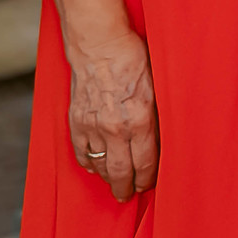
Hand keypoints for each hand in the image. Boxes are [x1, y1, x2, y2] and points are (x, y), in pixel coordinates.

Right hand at [67, 27, 158, 200]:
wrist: (99, 43)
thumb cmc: (132, 58)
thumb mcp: (156, 86)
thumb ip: (156, 117)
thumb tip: (160, 141)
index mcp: (140, 120)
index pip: (145, 164)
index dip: (147, 179)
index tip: (148, 184)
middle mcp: (115, 128)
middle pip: (121, 173)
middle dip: (126, 189)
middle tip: (128, 195)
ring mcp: (93, 127)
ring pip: (100, 166)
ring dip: (108, 179)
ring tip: (114, 183)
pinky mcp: (76, 122)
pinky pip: (82, 154)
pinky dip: (89, 163)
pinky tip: (96, 166)